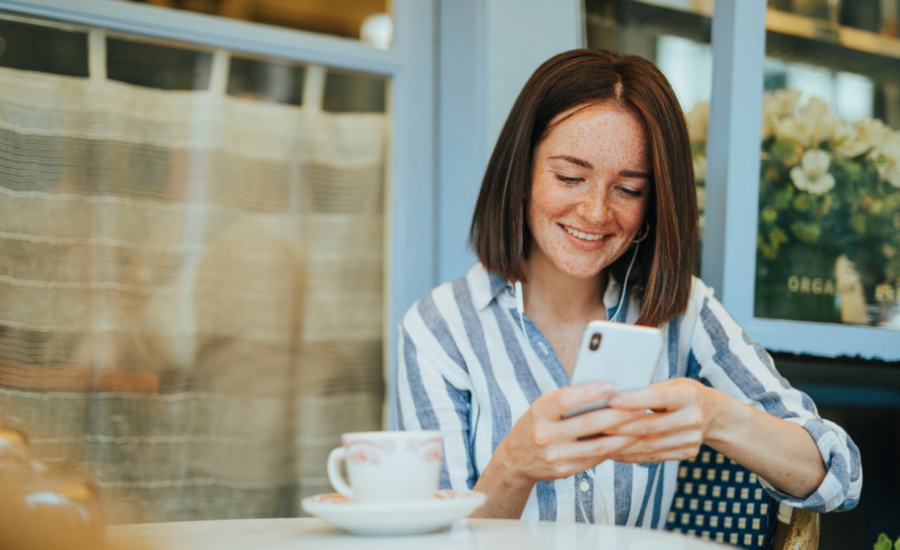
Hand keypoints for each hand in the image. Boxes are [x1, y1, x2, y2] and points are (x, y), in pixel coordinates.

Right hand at [495, 382, 640, 486]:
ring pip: (597, 446)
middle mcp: (545, 435)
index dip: (588, 392)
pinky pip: (594, 458)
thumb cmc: (535, 424)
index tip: (610, 385)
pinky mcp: (564, 471)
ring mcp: (555, 456)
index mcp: (539, 413)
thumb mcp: (542, 407)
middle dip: (617, 415)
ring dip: (623, 436)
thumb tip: (604, 391)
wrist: (515, 460)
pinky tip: (627, 441)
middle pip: (587, 424)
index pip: (565, 400)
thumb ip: (567, 400)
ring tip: (640, 425)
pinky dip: (613, 449)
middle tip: (639, 407)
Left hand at [602, 378, 721, 462]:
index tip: (610, 400)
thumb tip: (613, 392)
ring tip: (597, 440)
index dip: (632, 400)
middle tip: (593, 424)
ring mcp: (691, 439)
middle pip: (648, 426)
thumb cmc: (685, 394)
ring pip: (648, 445)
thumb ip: (649, 389)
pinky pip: (653, 457)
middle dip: (618, 426)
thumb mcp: (673, 384)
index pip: (656, 398)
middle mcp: (693, 419)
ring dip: (620, 444)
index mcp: (689, 396)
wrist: (716, 415)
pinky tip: (612, 452)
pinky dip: (631, 455)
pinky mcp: (687, 453)